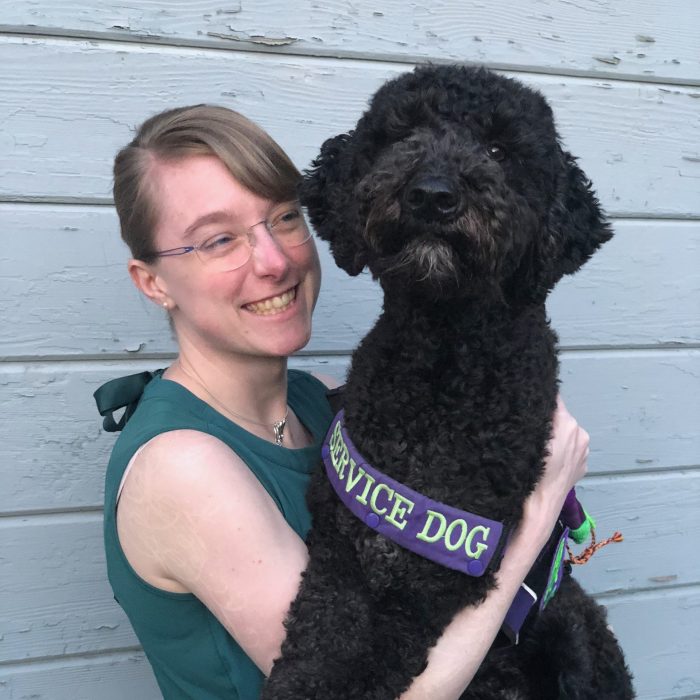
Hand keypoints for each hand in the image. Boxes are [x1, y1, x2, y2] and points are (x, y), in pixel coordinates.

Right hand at [520, 396, 589, 547]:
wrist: (539, 507)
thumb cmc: (528, 472)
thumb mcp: (526, 436)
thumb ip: (534, 416)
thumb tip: (532, 399)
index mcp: (567, 424)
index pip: (554, 398)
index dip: (539, 399)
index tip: (528, 402)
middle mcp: (580, 434)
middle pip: (560, 416)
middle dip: (547, 420)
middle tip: (529, 430)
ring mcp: (584, 452)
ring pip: (566, 433)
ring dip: (554, 436)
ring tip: (538, 450)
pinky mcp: (583, 465)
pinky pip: (571, 449)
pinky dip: (561, 451)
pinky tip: (547, 462)